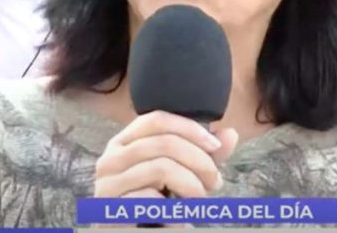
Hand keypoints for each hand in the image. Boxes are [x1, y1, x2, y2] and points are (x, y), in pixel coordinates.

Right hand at [94, 111, 238, 202]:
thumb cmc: (161, 203)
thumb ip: (206, 153)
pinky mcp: (107, 209)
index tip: (216, 146)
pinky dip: (173, 208)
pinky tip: (178, 218)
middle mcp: (110, 158)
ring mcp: (106, 183)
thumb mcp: (186, 173)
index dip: (190, 128)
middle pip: (163, 143)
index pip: (157, 119)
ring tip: (200, 200)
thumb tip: (230, 134)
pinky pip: (148, 197)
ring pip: (160, 168)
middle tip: (215, 182)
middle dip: (200, 161)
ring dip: (191, 185)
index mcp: (126, 142)